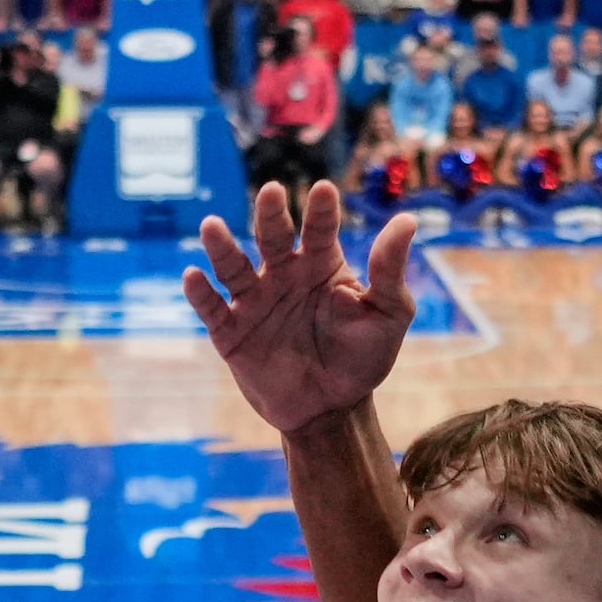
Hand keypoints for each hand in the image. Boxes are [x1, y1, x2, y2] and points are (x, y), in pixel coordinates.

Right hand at [182, 179, 416, 433]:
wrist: (332, 410)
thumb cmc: (362, 358)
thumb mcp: (387, 315)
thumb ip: (390, 271)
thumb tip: (408, 221)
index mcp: (320, 264)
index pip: (319, 230)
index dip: (322, 211)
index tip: (325, 191)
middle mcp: (283, 274)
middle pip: (272, 237)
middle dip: (270, 215)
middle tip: (272, 192)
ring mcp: (254, 301)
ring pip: (233, 267)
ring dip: (222, 247)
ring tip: (212, 226)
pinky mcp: (232, 332)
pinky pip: (212, 309)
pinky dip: (200, 293)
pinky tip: (194, 276)